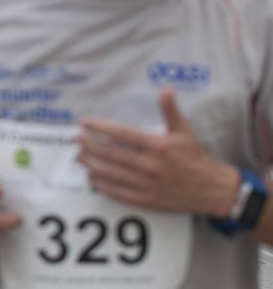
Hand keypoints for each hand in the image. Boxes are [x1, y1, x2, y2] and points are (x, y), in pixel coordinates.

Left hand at [77, 88, 238, 215]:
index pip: (121, 133)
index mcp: (157, 146)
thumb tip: (167, 88)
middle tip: (77, 139)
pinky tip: (92, 177)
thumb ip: (171, 110)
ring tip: (79, 156)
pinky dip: (101, 184)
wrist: (212, 190)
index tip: (85, 122)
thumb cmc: (196, 158)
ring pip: (110, 173)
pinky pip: (117, 192)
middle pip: (110, 153)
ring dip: (91, 163)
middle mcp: (150, 165)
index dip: (100, 127)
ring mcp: (146, 184)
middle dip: (90, 145)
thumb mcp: (184, 131)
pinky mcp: (145, 200)